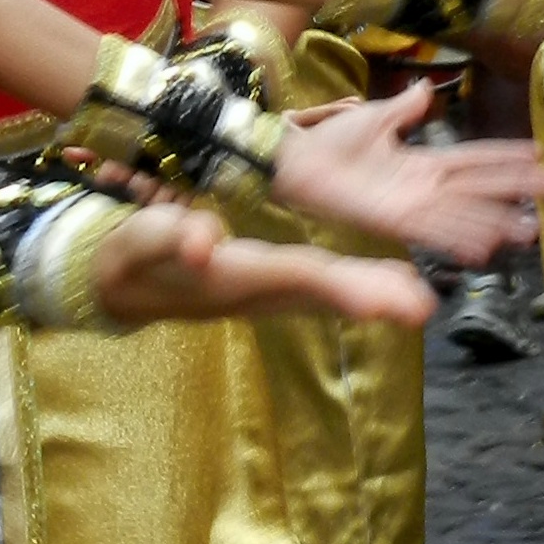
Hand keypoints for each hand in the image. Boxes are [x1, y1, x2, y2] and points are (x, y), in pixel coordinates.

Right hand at [92, 203, 437, 326]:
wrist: (121, 288)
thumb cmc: (131, 257)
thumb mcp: (141, 240)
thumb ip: (170, 235)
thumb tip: (203, 239)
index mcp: (234, 277)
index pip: (294, 277)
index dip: (338, 285)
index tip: (379, 300)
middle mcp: (258, 292)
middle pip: (323, 294)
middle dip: (371, 298)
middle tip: (422, 307)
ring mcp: (266, 294)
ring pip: (327, 295)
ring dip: (374, 296)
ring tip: (420, 301)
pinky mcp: (270, 287)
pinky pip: (323, 288)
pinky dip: (360, 287)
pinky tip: (393, 286)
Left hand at [273, 83, 543, 261]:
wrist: (296, 158)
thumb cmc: (330, 141)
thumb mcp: (375, 117)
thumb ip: (404, 108)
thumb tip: (425, 87)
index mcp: (421, 162)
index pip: (473, 159)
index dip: (504, 158)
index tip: (538, 155)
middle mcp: (423, 186)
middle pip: (478, 187)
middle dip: (514, 190)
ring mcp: (409, 204)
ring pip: (462, 214)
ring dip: (494, 223)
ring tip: (527, 231)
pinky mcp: (390, 219)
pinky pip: (430, 230)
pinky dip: (456, 238)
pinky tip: (482, 248)